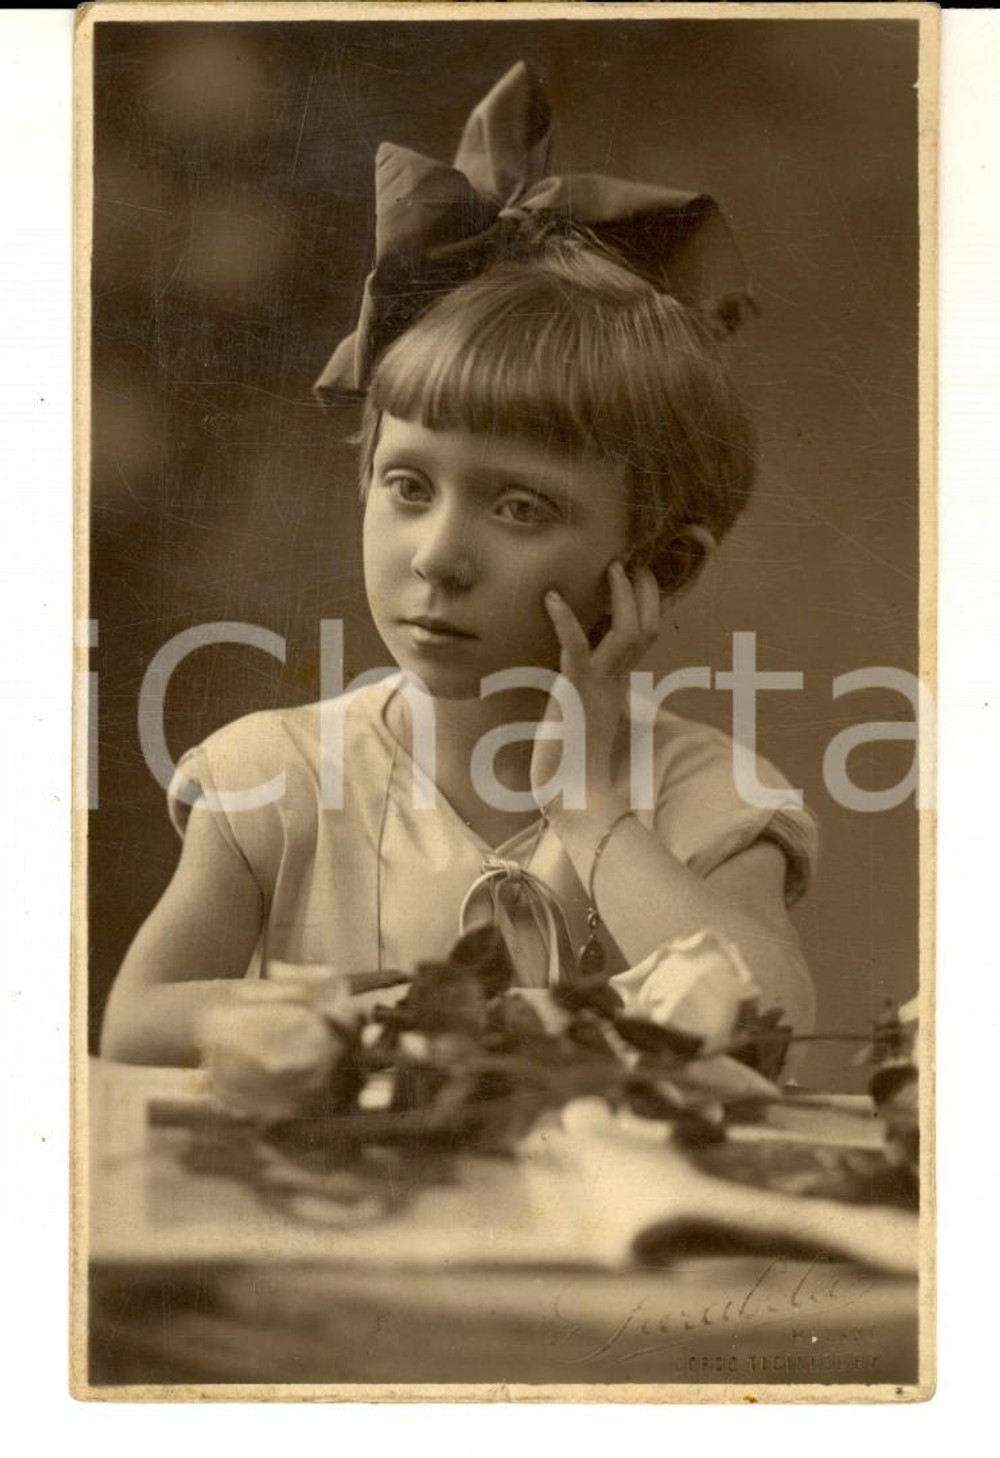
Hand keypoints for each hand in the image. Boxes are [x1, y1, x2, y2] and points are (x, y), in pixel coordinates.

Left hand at [530, 558, 661, 813]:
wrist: (575, 800)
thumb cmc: (572, 770)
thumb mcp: (578, 724)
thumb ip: (581, 703)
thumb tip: (571, 694)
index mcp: (617, 689)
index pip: (640, 642)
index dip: (643, 609)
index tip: (639, 582)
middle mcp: (616, 684)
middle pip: (645, 630)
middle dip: (643, 594)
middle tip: (634, 563)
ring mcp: (600, 687)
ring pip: (627, 633)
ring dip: (621, 597)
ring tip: (612, 566)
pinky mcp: (577, 693)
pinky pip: (577, 649)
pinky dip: (565, 621)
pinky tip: (552, 598)